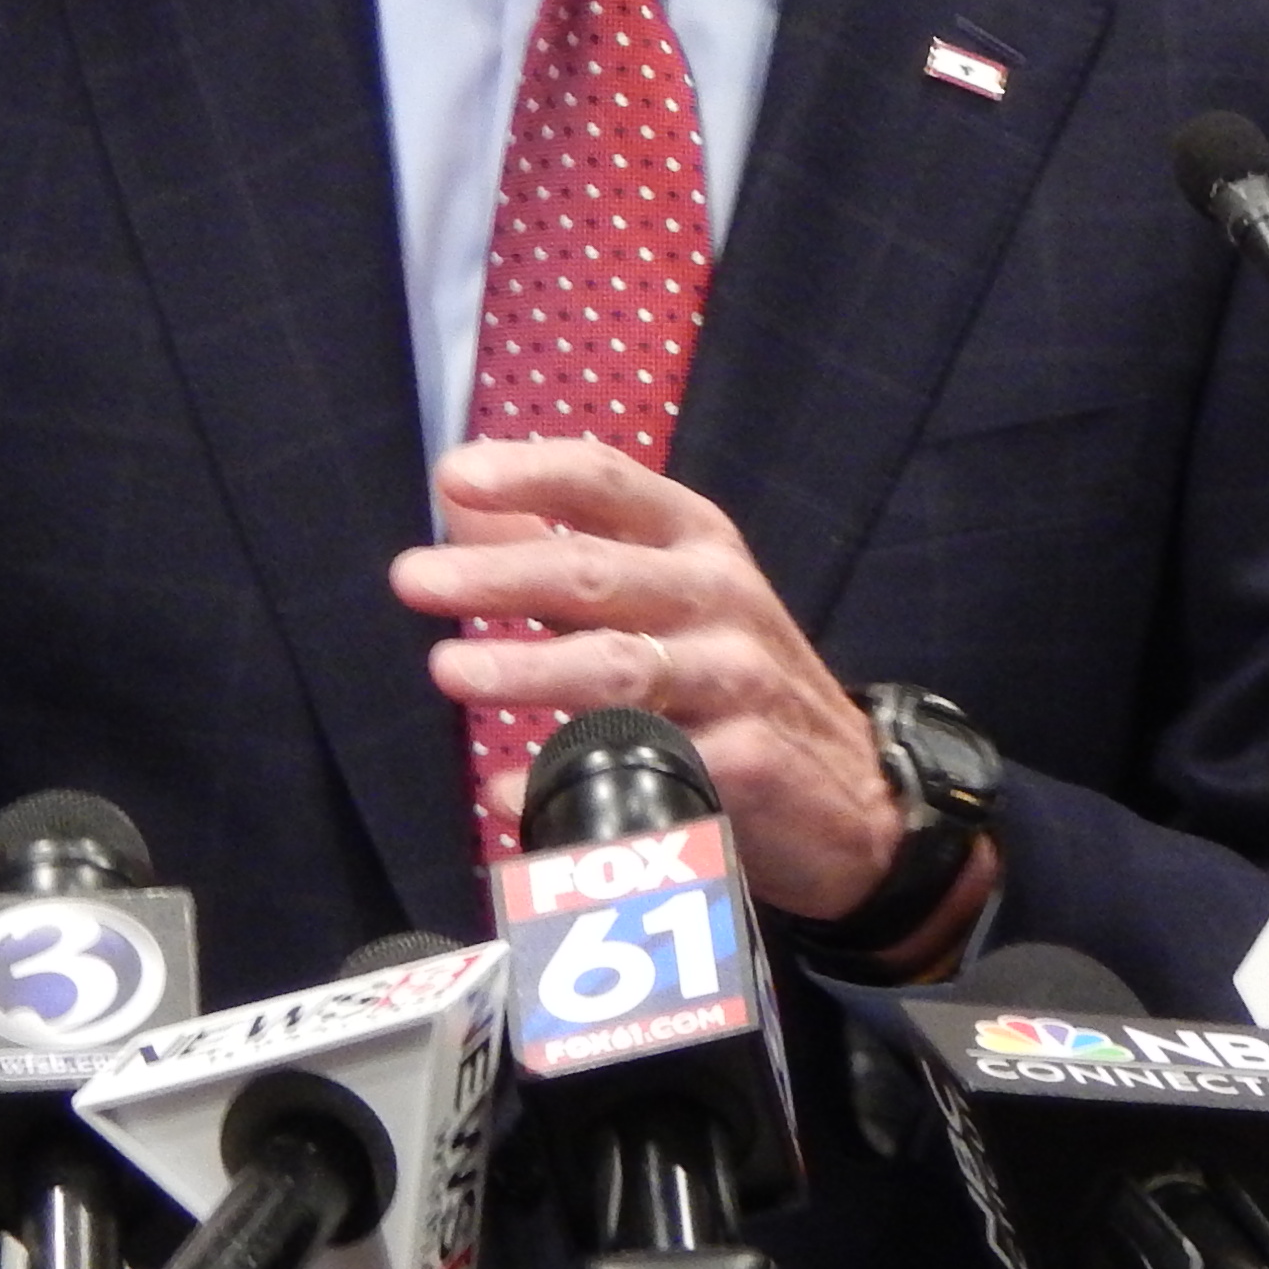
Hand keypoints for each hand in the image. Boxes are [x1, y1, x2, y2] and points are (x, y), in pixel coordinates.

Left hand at [396, 435, 905, 920]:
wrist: (855, 794)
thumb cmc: (733, 675)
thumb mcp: (670, 593)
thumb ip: (568, 549)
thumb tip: (462, 500)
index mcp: (698, 541)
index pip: (609, 485)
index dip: (530, 474)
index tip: (452, 478)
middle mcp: (720, 597)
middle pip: (598, 576)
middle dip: (499, 575)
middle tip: (413, 579)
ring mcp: (737, 681)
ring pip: (618, 669)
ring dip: (528, 669)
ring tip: (450, 670)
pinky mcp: (744, 766)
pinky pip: (641, 770)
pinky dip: (564, 782)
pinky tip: (506, 791)